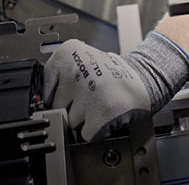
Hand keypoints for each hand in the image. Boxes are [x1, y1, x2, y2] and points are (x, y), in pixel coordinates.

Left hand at [43, 33, 188, 141]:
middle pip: (57, 106)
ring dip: (84, 120)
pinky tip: (105, 116)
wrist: (145, 78)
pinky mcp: (102, 112)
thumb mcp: (78, 62)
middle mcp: (75, 70)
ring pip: (71, 121)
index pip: (45, 88)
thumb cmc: (111, 74)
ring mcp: (88, 92)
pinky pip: (85, 133)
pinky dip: (95, 131)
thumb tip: (43, 106)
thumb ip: (58, 78)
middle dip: (71, 108)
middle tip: (89, 99)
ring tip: (98, 106)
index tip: (67, 97)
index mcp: (66, 53)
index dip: (58, 97)